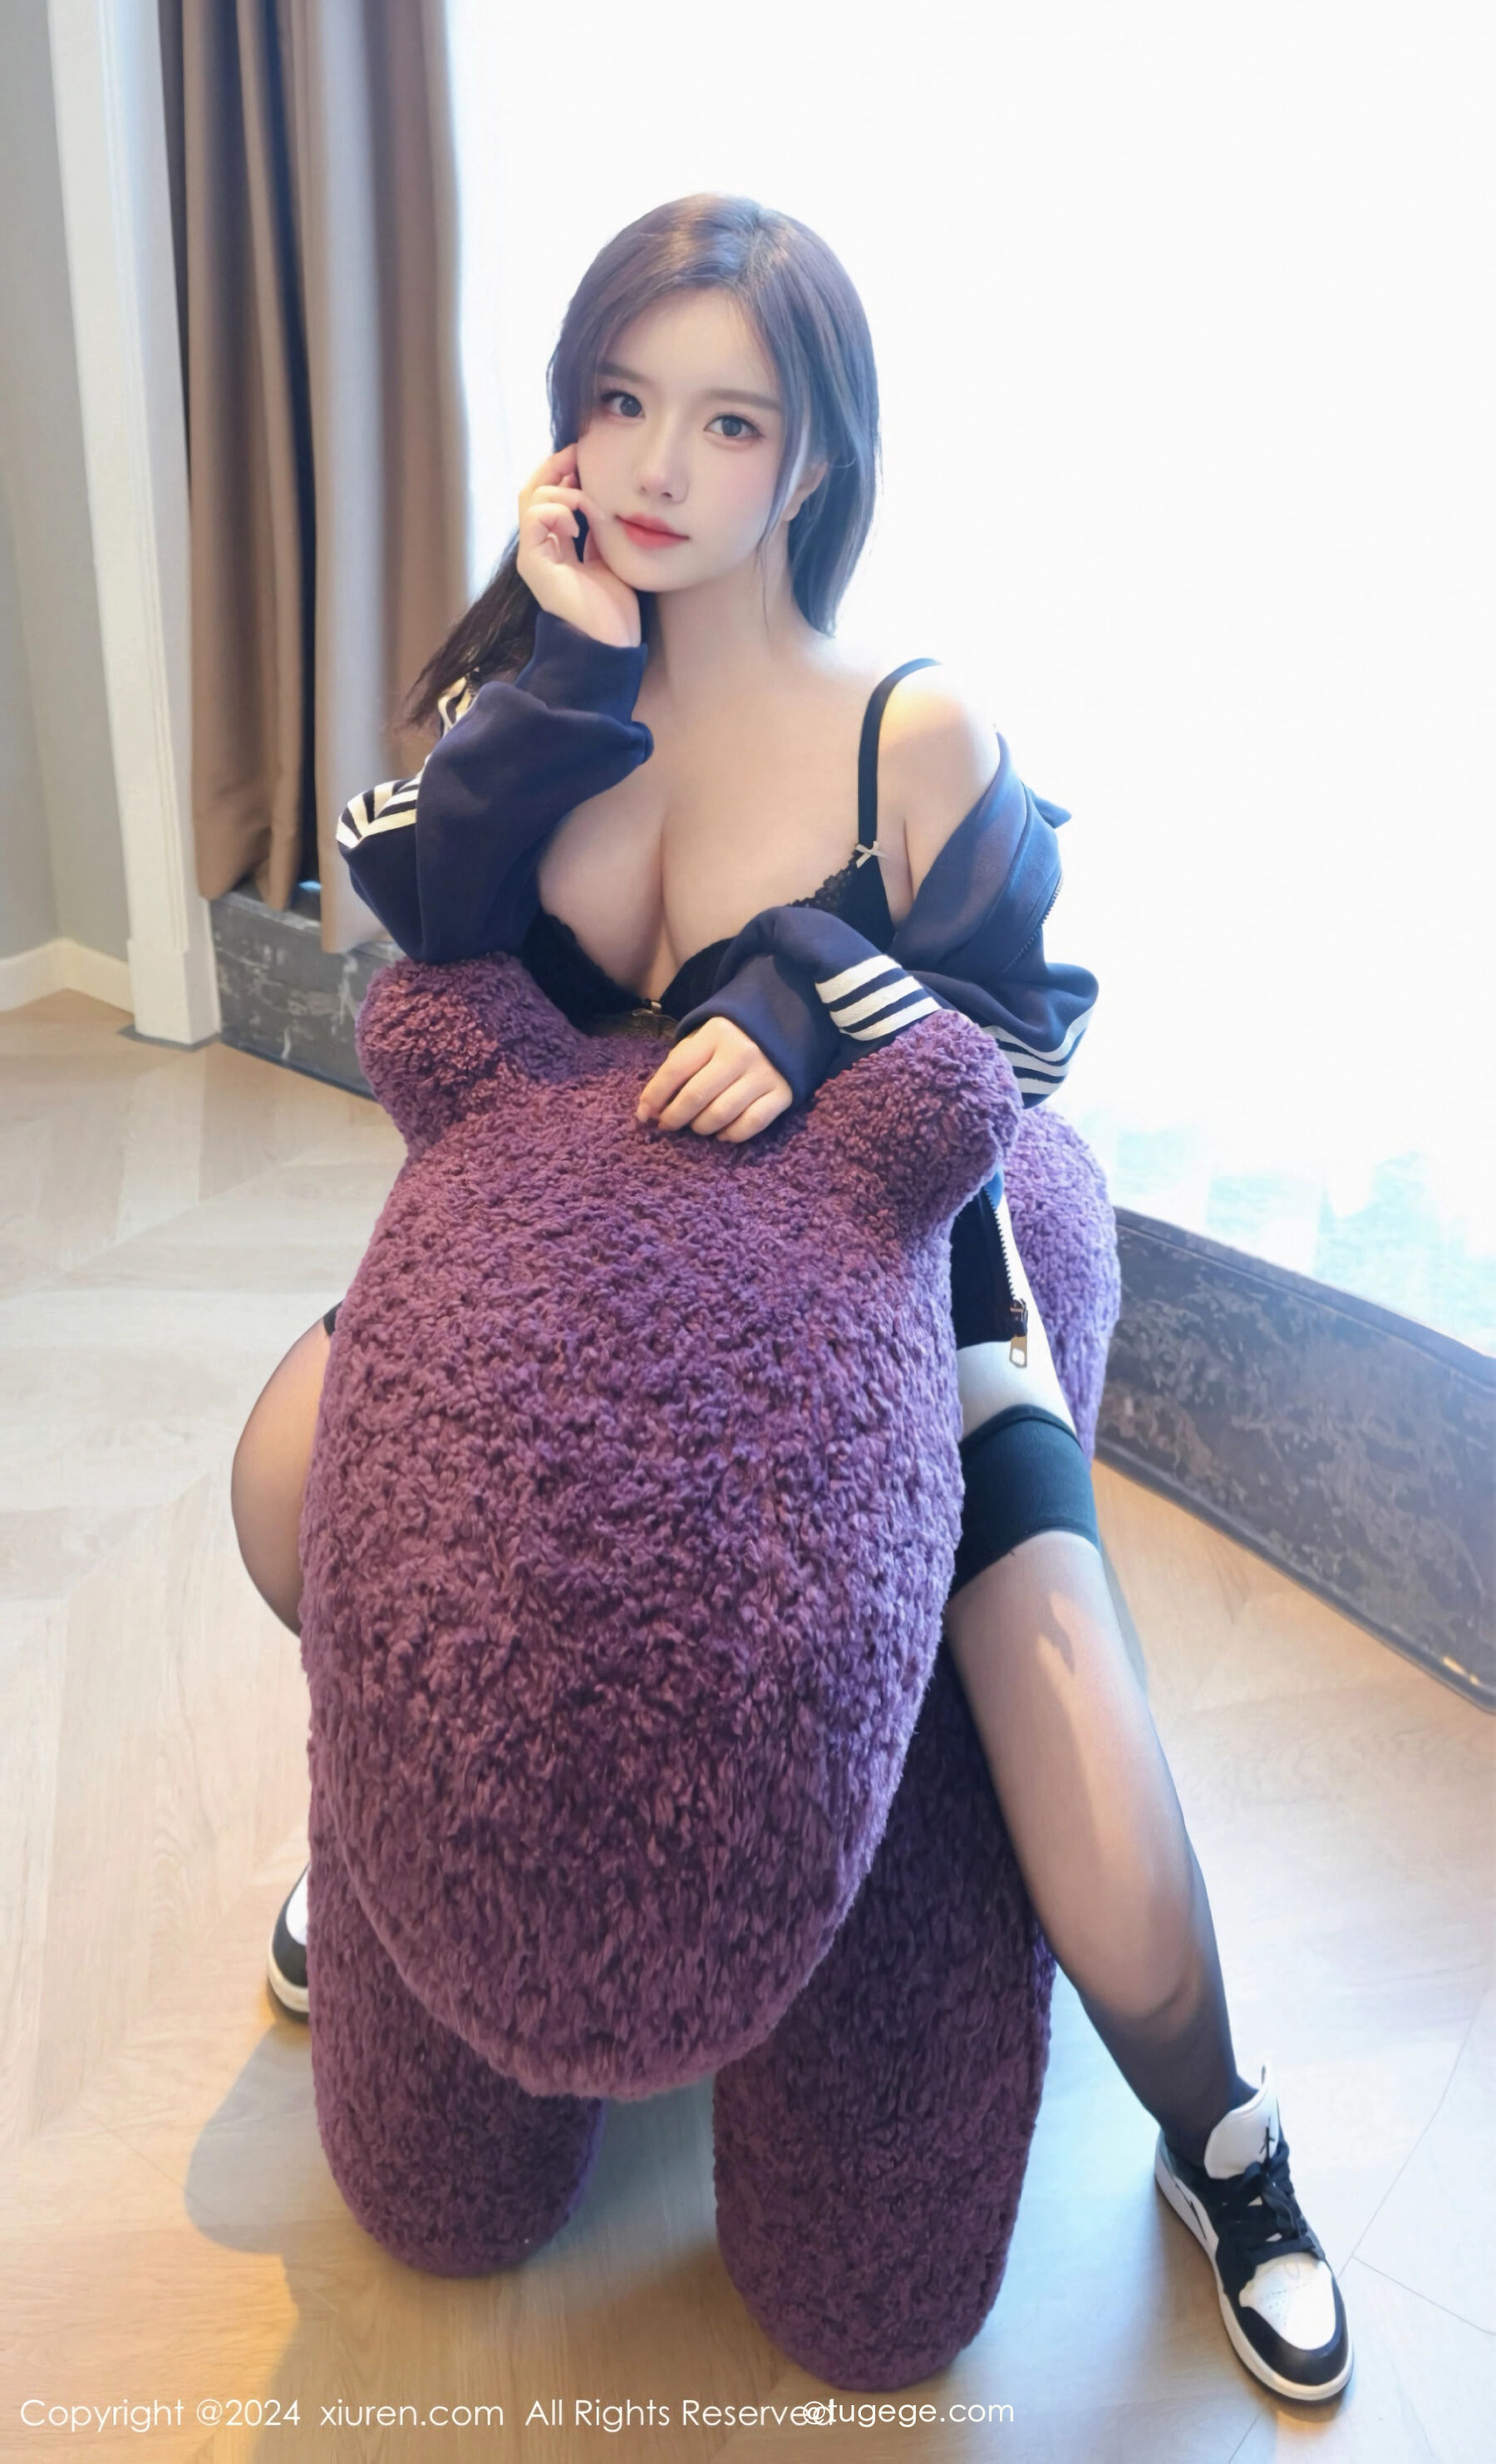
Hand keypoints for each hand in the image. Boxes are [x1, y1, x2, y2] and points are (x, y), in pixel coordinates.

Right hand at [516, 444, 640, 647]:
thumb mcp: (610, 557)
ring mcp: (533, 555)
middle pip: (533, 489)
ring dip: (563, 491)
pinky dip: (556, 510)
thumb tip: (601, 500)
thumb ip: (599, 531)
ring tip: (586, 505)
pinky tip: (576, 524)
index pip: (549, 495)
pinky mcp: (532, 563)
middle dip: (556, 466)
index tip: (585, 456)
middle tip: (579, 453)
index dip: (563, 471)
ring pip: (531, 498)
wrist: (609, 645)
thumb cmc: (613, 609)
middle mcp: (540, 548)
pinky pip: (534, 517)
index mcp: (556, 546)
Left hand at [635, 1019, 792, 1142]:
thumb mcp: (704, 1040)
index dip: (655, 1096)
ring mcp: (764, 1074)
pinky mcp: (783, 1093)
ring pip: (722, 1114)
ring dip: (701, 1127)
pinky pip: (751, 1124)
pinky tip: (722, 1133)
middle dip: (674, 1117)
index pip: (676, 1069)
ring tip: (696, 1126)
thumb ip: (679, 1066)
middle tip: (667, 1125)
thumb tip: (650, 1108)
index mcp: (716, 1034)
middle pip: (697, 1096)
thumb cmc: (731, 1039)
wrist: (784, 1027)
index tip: (644, 1114)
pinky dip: (731, 1135)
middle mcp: (741, 1053)